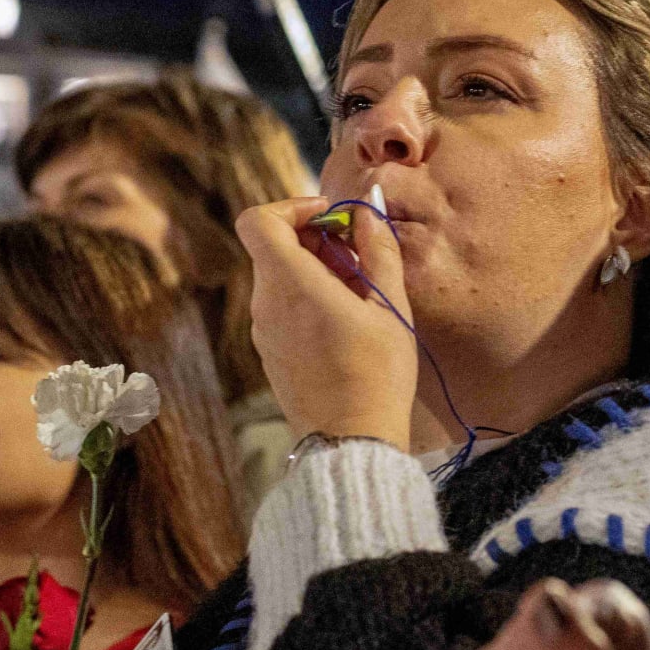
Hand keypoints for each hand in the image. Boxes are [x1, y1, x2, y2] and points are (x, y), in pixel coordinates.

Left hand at [236, 196, 418, 447]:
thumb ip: (379, 251)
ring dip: (313, 269)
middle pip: (273, 247)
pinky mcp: (270, 353)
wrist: (351, 442)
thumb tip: (368, 213)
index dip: (292, 207)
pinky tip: (344, 321)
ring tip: (359, 293)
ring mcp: (263, 331)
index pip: (259, 221)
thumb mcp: (390, 307)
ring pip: (278, 278)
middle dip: (314, 239)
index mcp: (291, 285)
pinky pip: (280, 307)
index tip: (330, 218)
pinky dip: (306, 297)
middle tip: (359, 256)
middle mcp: (266, 305)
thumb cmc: (377, 375)